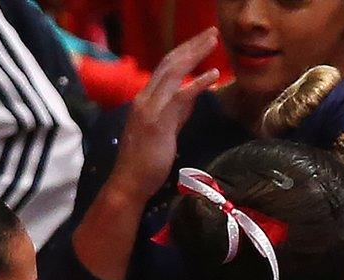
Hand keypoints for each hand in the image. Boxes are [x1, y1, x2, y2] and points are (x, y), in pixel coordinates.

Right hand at [106, 28, 221, 201]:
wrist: (129, 183)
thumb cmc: (146, 162)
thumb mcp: (164, 131)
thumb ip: (177, 112)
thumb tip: (191, 95)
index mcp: (146, 99)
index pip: (166, 67)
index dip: (184, 52)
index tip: (201, 42)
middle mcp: (146, 98)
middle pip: (170, 62)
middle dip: (192, 45)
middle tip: (212, 33)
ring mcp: (151, 108)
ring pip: (174, 72)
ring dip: (195, 54)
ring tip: (213, 41)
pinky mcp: (159, 121)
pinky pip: (180, 96)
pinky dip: (197, 82)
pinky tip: (213, 74)